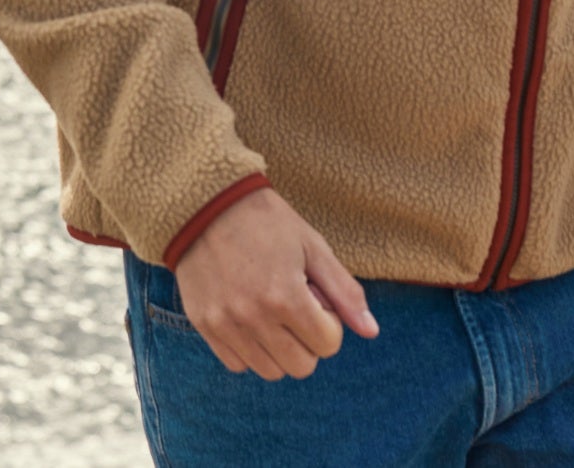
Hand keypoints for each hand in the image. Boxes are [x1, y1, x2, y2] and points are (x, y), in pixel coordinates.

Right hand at [172, 187, 377, 379]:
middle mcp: (253, 316)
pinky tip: (248, 321)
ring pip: (269, 370)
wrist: (202, 203)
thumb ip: (345, 291)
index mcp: (285, 296)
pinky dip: (248, 350)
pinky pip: (235, 363)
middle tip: (294, 310)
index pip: (328, 345)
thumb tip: (371, 331)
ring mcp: (224, 322)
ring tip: (270, 314)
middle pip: (301, 366)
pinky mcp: (202, 322)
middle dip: (307, 342)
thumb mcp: (312, 246)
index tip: (314, 298)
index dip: (329, 323)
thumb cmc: (265, 222)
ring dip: (279, 350)